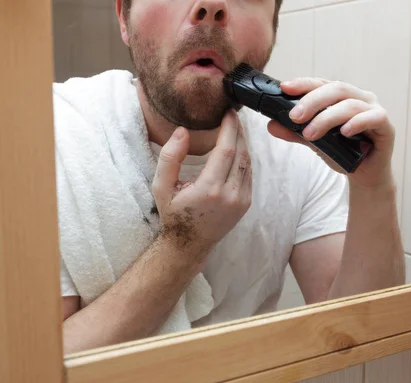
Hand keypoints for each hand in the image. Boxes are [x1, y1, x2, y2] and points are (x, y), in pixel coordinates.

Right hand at [152, 109, 251, 262]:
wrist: (189, 243)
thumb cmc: (173, 213)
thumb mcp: (161, 186)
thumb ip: (170, 157)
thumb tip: (183, 131)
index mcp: (209, 189)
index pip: (227, 149)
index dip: (230, 128)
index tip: (228, 112)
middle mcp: (230, 195)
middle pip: (241, 153)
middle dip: (239, 131)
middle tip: (233, 114)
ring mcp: (241, 200)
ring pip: (248, 163)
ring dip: (244, 142)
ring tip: (235, 127)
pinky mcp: (246, 203)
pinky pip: (249, 174)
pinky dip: (244, 157)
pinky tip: (237, 147)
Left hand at [267, 78, 394, 188]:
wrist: (364, 176)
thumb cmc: (342, 154)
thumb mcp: (314, 142)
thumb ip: (295, 133)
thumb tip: (271, 125)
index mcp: (342, 96)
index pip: (321, 83)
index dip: (303, 84)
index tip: (284, 88)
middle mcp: (360, 98)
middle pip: (336, 89)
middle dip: (313, 101)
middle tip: (294, 117)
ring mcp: (374, 110)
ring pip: (350, 104)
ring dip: (328, 118)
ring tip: (310, 134)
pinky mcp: (386, 126)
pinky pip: (374, 117)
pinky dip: (358, 122)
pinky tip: (344, 131)